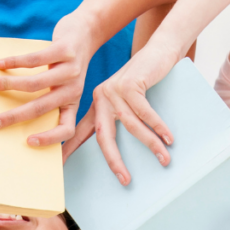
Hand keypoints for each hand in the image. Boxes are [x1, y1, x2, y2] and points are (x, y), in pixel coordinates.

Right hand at [0, 12, 95, 145]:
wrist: (86, 32)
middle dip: (12, 117)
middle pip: (40, 109)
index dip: (50, 139)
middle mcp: (73, 90)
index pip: (67, 129)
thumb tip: (18, 117)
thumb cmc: (69, 65)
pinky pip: (35, 60)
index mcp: (72, 104)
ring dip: (7, 85)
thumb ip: (51, 101)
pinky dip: (14, 62)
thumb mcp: (67, 87)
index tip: (28, 141)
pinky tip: (0, 64)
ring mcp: (70, 70)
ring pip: (34, 84)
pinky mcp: (64, 50)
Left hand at [63, 39, 175, 183]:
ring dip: (151, 144)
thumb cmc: (144, 80)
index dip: (70, 149)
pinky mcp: (130, 84)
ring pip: (131, 126)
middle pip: (103, 137)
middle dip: (114, 161)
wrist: (158, 49)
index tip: (60, 166)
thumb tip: (118, 150)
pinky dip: (158, 127)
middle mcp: (101, 98)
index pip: (80, 132)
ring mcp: (114, 90)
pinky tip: (168, 139)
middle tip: (125, 180)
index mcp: (97, 105)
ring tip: (164, 160)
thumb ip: (118, 119)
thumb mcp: (126, 100)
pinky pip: (146, 113)